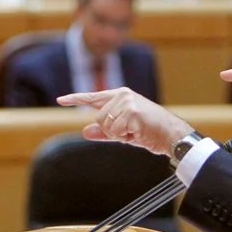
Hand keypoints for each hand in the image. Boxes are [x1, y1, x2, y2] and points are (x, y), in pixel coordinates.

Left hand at [58, 88, 192, 155]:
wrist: (171, 135)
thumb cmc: (149, 132)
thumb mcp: (123, 131)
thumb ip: (103, 131)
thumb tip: (85, 131)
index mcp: (120, 95)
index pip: (93, 97)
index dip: (75, 99)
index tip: (60, 100)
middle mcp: (122, 95)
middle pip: (99, 118)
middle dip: (112, 131)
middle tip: (131, 131)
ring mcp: (127, 102)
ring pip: (106, 125)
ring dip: (119, 134)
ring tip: (136, 131)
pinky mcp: (132, 111)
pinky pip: (115, 131)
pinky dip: (125, 137)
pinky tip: (138, 132)